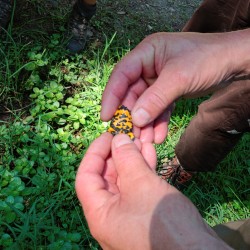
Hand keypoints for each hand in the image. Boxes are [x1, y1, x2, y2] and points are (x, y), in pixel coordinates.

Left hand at [75, 133, 229, 248]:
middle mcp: (110, 215)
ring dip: (132, 159)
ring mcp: (128, 214)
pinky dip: (143, 170)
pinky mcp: (144, 213)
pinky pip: (138, 187)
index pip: (86, 177)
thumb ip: (127, 159)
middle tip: (128, 135)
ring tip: (141, 141)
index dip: (95, 153)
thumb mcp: (141, 185)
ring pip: (124, 180)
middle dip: (117, 154)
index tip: (108, 135)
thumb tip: (118, 139)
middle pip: (106, 177)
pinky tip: (150, 154)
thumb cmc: (162, 221)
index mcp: (99, 214)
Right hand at [101, 30, 249, 143]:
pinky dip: (158, 122)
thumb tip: (134, 119)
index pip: (121, 75)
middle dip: (132, 116)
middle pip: (131, 93)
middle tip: (129, 136)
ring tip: (147, 141)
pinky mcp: (168, 91)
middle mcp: (149, 65)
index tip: (106, 117)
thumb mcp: (179, 78)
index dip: (112, 96)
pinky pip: (158, 108)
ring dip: (145, 123)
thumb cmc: (208, 59)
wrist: (236, 63)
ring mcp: (158, 79)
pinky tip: (158, 136)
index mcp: (147, 53)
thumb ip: (155, 99)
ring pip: (144, 104)